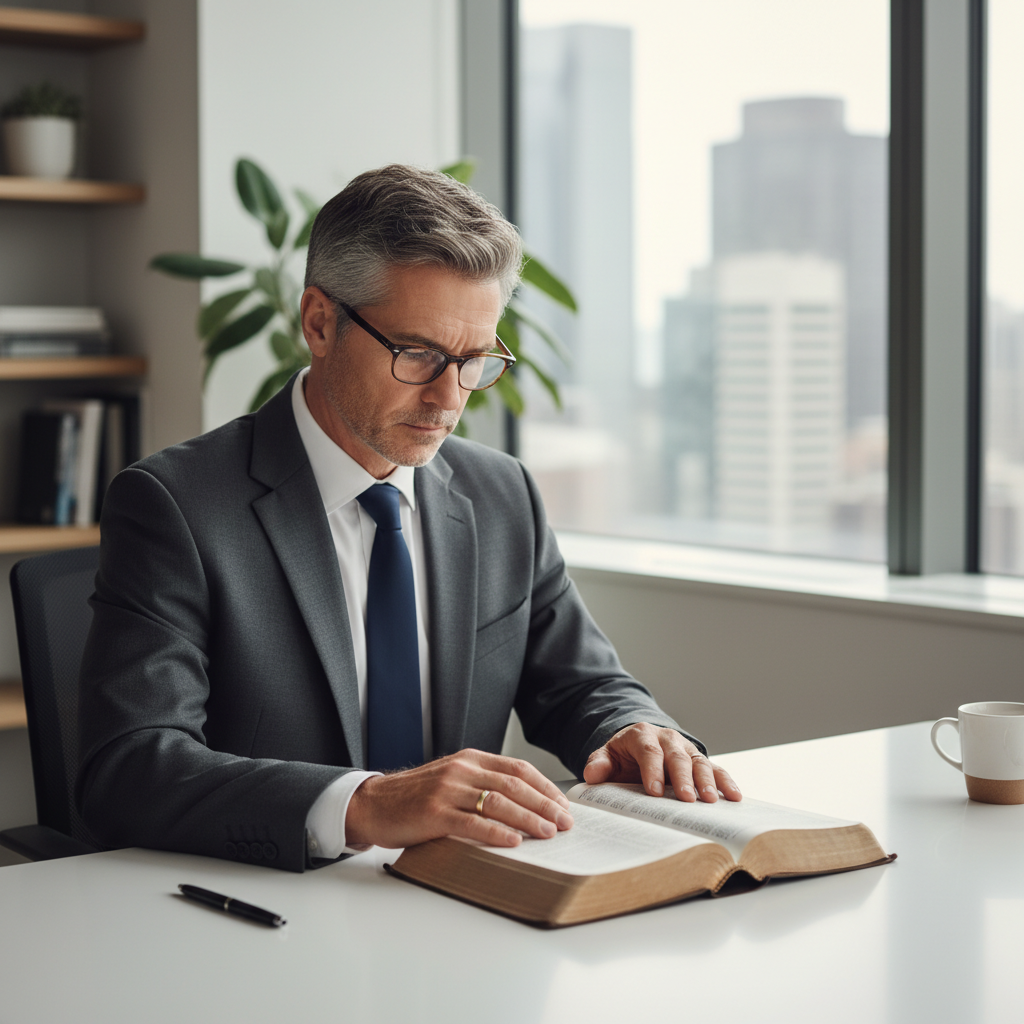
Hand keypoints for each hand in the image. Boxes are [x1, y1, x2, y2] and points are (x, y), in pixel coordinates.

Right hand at [345, 748, 573, 848]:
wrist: (372, 803)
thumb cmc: (415, 796)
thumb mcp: (452, 780)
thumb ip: (482, 784)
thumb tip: (525, 806)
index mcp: (470, 760)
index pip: (517, 769)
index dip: (544, 787)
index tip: (562, 806)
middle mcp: (461, 770)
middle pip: (513, 785)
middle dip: (544, 805)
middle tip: (564, 823)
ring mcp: (447, 791)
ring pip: (497, 802)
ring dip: (528, 819)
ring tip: (548, 833)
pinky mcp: (433, 814)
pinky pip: (471, 823)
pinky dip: (496, 833)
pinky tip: (513, 842)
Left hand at [583, 723, 741, 802]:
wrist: (639, 744)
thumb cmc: (623, 756)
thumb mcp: (607, 756)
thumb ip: (599, 763)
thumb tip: (592, 774)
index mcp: (642, 735)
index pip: (648, 751)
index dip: (652, 771)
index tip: (654, 793)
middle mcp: (667, 739)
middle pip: (676, 757)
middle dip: (682, 778)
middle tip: (686, 800)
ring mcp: (685, 749)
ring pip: (698, 762)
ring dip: (706, 781)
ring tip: (710, 801)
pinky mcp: (699, 760)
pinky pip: (715, 769)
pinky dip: (726, 782)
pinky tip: (734, 797)